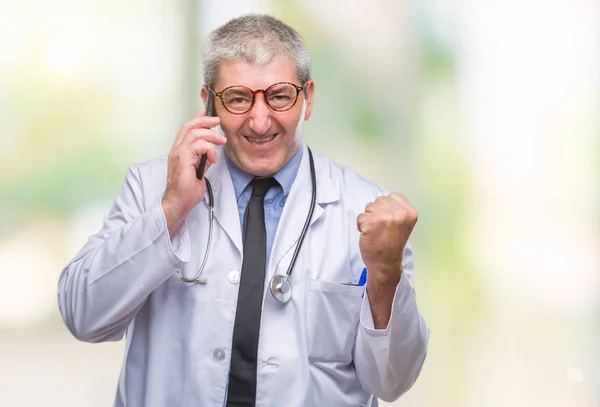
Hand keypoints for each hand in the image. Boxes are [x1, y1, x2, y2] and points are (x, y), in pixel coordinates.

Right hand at [162, 109, 225, 236]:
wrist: (178, 202)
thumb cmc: (186, 191)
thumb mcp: (199, 172)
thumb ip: (202, 161)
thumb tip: (210, 154)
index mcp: (179, 152)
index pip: (187, 130)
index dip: (197, 119)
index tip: (207, 112)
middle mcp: (176, 150)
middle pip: (189, 126)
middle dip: (204, 120)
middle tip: (217, 121)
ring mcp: (178, 154)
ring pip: (195, 133)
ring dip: (211, 135)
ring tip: (221, 141)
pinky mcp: (183, 159)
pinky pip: (198, 145)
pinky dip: (209, 149)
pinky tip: (213, 159)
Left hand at [357, 193, 417, 282]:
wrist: (386, 263)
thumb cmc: (392, 244)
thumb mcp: (404, 224)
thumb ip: (397, 210)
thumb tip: (384, 201)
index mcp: (409, 212)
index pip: (393, 196)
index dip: (387, 208)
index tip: (388, 221)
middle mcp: (399, 213)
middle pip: (379, 201)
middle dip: (377, 212)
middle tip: (381, 228)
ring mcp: (385, 217)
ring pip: (369, 207)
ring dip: (368, 218)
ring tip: (376, 231)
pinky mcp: (371, 223)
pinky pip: (360, 217)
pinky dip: (361, 226)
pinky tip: (369, 235)